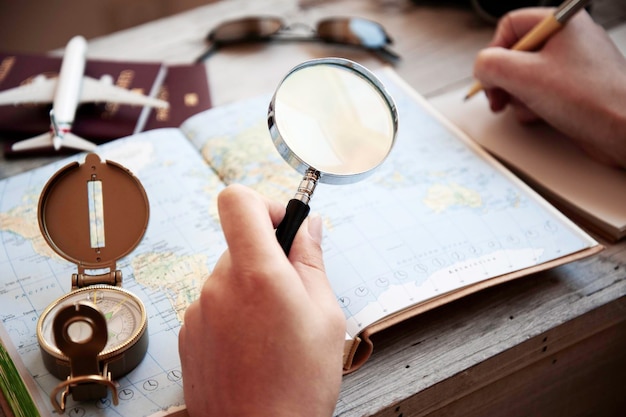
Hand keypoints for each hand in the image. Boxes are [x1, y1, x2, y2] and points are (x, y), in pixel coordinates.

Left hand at [178, 184, 345, 416]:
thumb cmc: (298, 384)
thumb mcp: (325, 316)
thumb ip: (312, 261)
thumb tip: (309, 225)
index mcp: (256, 274)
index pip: (237, 201)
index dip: (263, 204)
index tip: (283, 227)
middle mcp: (218, 286)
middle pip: (239, 243)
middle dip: (267, 258)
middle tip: (293, 294)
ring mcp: (198, 310)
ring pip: (228, 277)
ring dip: (251, 289)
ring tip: (275, 330)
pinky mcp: (187, 333)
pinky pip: (214, 304)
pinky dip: (234, 313)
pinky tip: (254, 346)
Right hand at [472, 8, 625, 167]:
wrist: (625, 130)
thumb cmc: (592, 99)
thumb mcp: (525, 76)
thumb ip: (491, 65)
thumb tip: (481, 68)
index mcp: (561, 22)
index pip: (509, 25)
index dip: (494, 52)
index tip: (490, 75)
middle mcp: (568, 40)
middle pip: (515, 53)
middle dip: (502, 79)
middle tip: (498, 96)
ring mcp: (571, 66)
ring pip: (524, 76)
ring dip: (516, 95)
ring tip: (525, 107)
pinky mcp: (573, 90)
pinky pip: (540, 92)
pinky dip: (532, 105)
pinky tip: (539, 115)